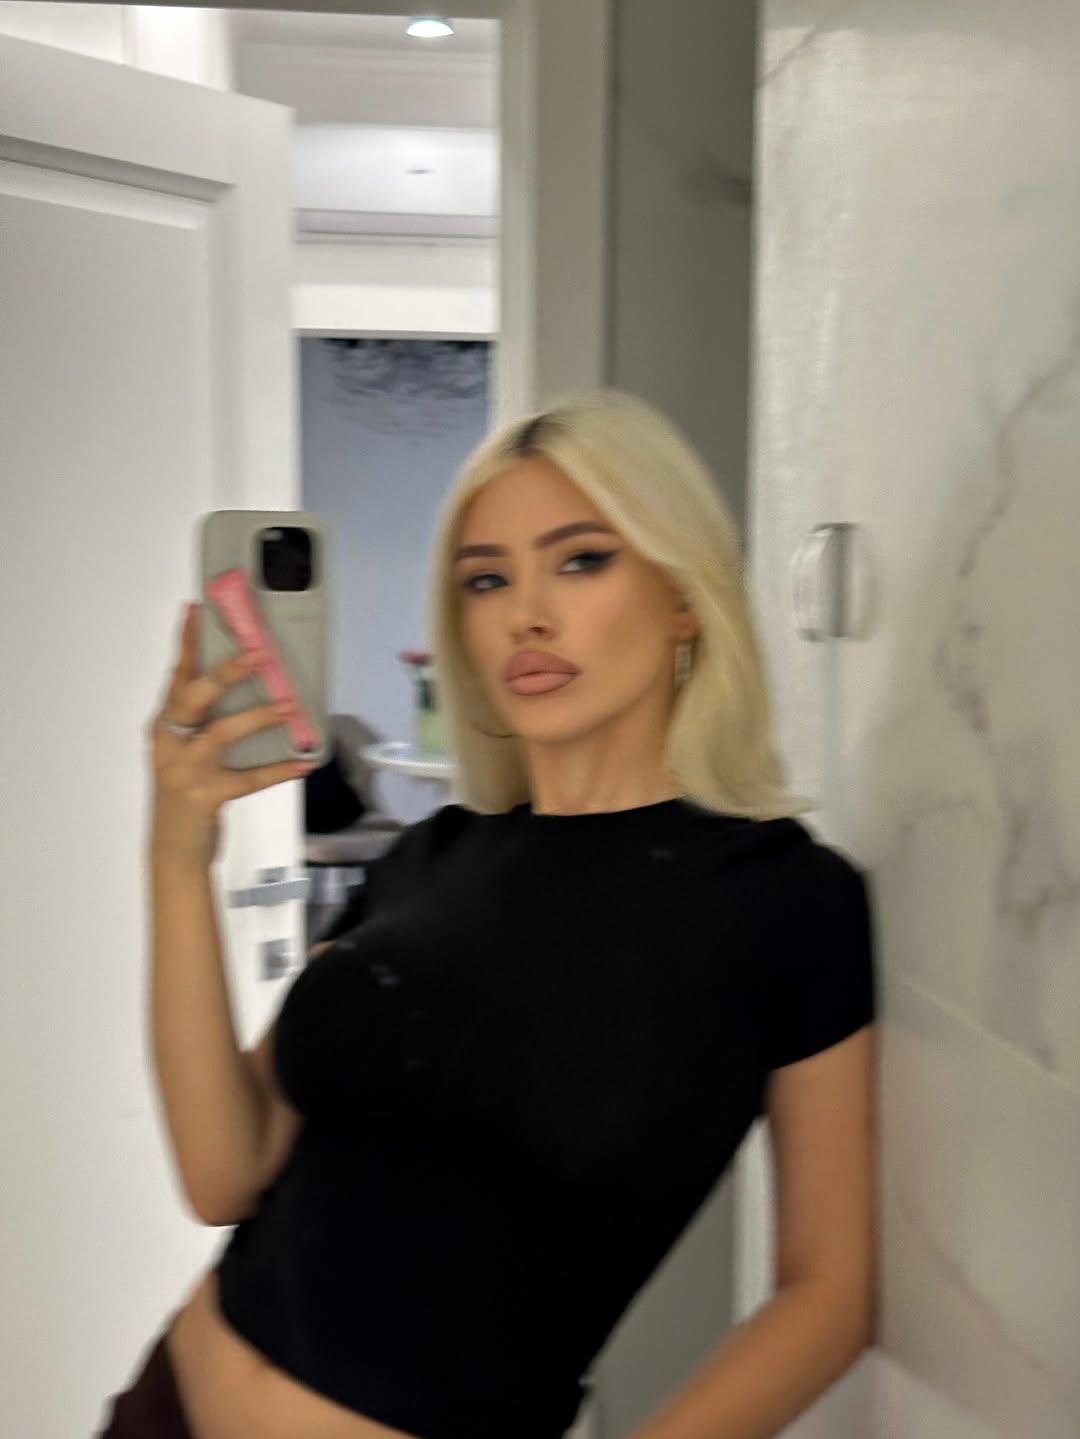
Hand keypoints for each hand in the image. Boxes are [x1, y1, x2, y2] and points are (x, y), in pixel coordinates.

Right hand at [146, 603, 309, 868]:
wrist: (173, 850)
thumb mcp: (184, 752)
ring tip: (290, 706)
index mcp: (165, 727)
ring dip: (258, 716)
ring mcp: (185, 771)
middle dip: (226, 673)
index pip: (176, 676)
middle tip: (258, 654)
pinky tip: (304, 761)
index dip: (186, 643)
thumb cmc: (185, 793)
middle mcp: (170, 743)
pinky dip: (278, 770)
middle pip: (195, 697)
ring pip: (222, 734)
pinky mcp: (206, 797)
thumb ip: (204, 722)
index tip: (197, 610)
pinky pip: (249, 779)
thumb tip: (248, 688)